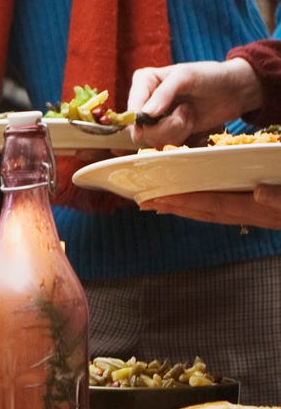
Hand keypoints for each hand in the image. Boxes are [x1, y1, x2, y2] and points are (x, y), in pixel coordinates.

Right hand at [126, 58, 262, 146]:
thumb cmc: (209, 76)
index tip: (159, 116)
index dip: (142, 117)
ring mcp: (157, 118)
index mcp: (144, 81)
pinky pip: (168, 142)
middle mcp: (146, 100)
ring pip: (154, 138)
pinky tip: (191, 119)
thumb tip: (145, 114)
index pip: (132, 106)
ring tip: (189, 112)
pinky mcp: (170, 130)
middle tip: (184, 111)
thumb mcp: (186, 77)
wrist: (234, 90)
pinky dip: (183, 134)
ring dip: (177, 129)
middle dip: (166, 125)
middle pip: (140, 128)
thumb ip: (164, 93)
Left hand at [141, 186, 280, 228]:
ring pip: (214, 212)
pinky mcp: (263, 212)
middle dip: (175, 207)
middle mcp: (254, 215)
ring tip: (160, 202)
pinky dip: (207, 205)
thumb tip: (259, 193)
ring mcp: (258, 215)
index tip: (158, 196)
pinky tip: (197, 201)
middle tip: (145, 201)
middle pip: (206, 211)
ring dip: (187, 208)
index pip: (214, 204)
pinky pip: (227, 209)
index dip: (185, 200)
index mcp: (260, 209)